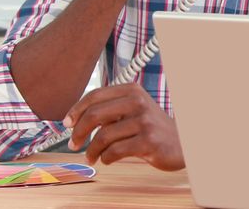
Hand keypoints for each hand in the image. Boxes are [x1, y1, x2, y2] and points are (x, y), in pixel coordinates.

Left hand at [64, 83, 184, 170]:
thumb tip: (74, 120)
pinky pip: (114, 152)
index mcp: (132, 90)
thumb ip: (109, 110)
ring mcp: (144, 121)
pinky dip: (106, 158)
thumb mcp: (133, 111)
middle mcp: (138, 102)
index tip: (67, 124)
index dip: (76, 110)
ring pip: (103, 137)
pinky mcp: (148, 141)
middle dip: (78, 132)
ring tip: (91, 157)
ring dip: (92, 151)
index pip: (95, 96)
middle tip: (73, 144)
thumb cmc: (150, 128)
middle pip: (94, 114)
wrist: (181, 142)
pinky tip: (107, 159)